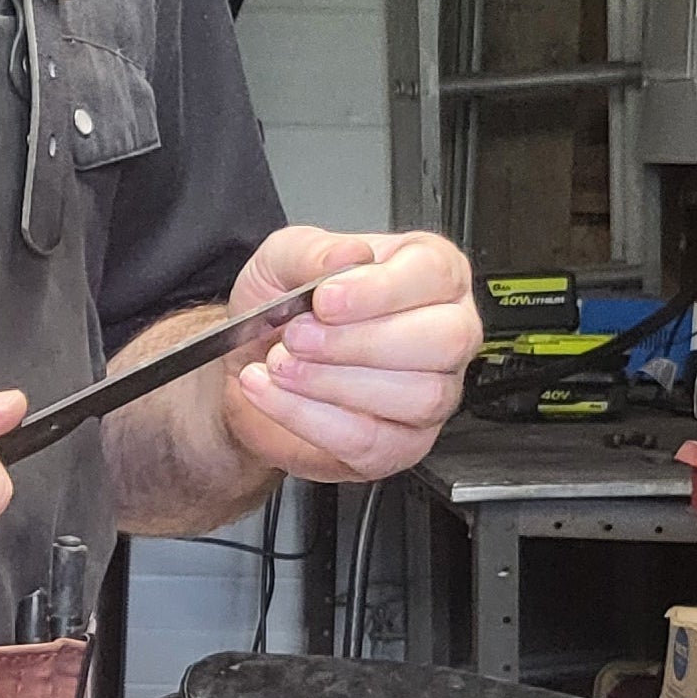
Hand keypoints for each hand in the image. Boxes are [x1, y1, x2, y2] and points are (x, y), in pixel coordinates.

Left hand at [220, 226, 479, 482]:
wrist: (251, 364)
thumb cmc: (285, 307)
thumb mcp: (282, 259)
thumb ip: (312, 250)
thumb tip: (348, 255)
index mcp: (428, 273)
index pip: (436, 274)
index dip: (380, 289)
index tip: (325, 299)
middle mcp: (445, 333)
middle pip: (444, 340)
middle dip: (359, 341)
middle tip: (298, 336)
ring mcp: (434, 395)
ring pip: (417, 396)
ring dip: (331, 382)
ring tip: (279, 364)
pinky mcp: (403, 447)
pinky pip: (373, 442)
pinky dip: (309, 417)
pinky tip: (273, 392)